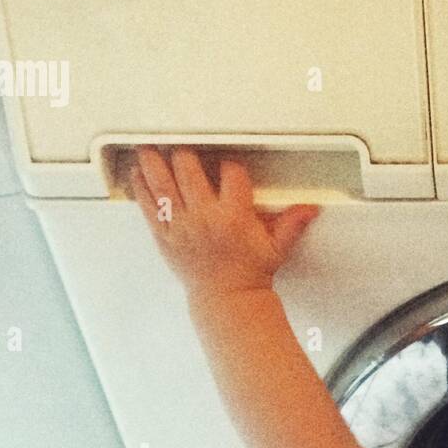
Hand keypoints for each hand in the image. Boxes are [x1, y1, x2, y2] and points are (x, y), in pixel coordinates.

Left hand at [129, 147, 318, 300]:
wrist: (229, 300)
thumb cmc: (249, 274)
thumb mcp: (276, 247)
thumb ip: (291, 224)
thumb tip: (309, 209)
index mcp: (234, 215)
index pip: (230, 172)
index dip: (230, 163)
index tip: (228, 164)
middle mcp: (205, 216)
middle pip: (188, 165)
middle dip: (187, 152)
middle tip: (186, 149)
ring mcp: (182, 225)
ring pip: (160, 179)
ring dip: (153, 159)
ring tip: (150, 148)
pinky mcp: (165, 236)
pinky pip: (147, 205)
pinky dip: (140, 186)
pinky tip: (138, 174)